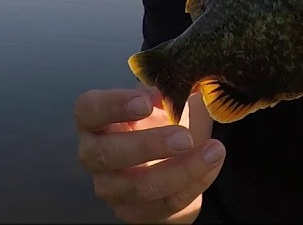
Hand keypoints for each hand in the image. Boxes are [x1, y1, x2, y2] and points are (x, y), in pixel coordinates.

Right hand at [74, 86, 224, 223]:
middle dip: (149, 145)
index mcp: (95, 120)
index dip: (114, 105)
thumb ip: (167, 89)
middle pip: (108, 154)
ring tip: (214, 151)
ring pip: (139, 186)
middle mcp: (94, 155)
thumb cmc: (162, 121)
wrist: (175, 158)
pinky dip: (193, 185)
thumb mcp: (165, 99)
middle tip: (185, 137)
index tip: (147, 102)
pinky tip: (213, 165)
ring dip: (182, 170)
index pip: (89, 110)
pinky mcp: (133, 212)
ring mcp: (111, 187)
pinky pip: (164, 204)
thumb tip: (170, 90)